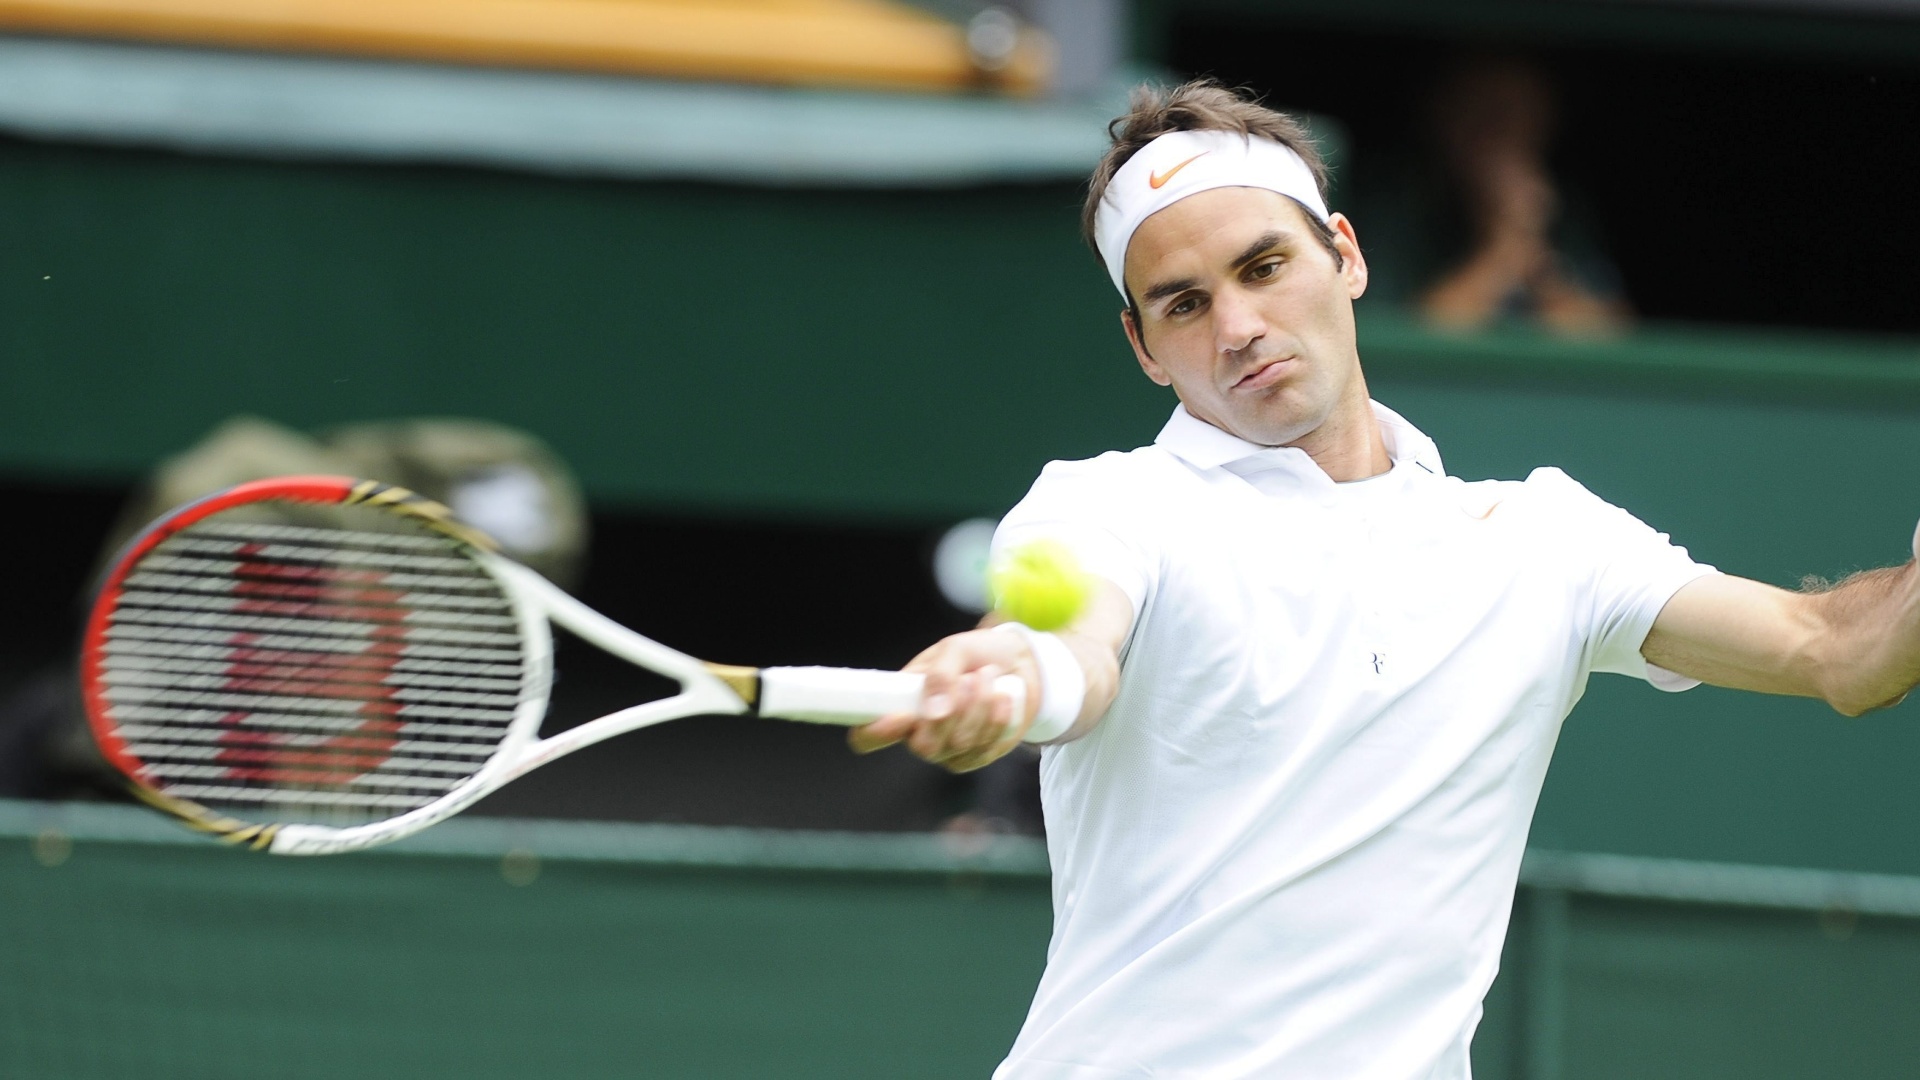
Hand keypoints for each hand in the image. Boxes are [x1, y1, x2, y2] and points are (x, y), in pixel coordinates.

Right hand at [848, 628, 1036, 772]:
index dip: (876, 733)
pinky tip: (1002, 697)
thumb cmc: (977, 654)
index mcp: (901, 704)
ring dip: (980, 706)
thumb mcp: (955, 650)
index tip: (903, 715)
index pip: (868, 735)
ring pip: (960, 744)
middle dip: (954, 711)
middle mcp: (920, 732)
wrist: (1020, 662)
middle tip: (968, 679)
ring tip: (987, 678)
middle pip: (924, 747)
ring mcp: (948, 749)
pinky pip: (985, 748)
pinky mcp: (977, 756)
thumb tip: (933, 711)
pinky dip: (997, 718)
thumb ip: (940, 675)